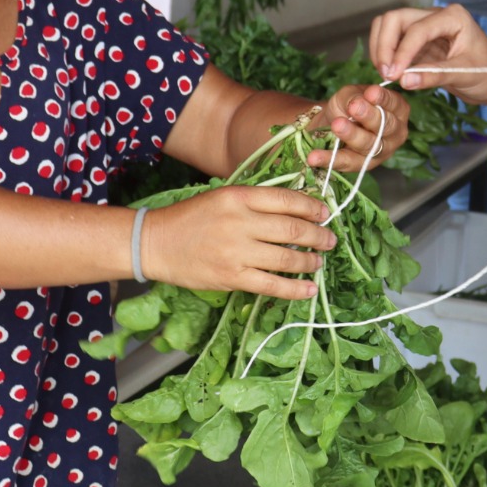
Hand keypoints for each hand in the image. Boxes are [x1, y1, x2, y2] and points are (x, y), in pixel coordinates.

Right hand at [143, 184, 336, 299]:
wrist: (156, 243)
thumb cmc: (191, 218)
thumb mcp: (223, 197)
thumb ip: (255, 202)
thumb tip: (295, 210)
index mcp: (239, 197)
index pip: (287, 200)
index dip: (312, 207)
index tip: (324, 213)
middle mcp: (240, 222)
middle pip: (292, 229)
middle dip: (318, 235)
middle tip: (330, 239)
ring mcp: (236, 251)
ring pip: (287, 258)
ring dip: (310, 261)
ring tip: (319, 262)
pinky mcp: (232, 277)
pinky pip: (272, 285)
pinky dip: (295, 289)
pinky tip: (310, 289)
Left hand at [308, 84, 409, 171]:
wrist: (332, 123)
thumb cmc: (348, 105)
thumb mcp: (350, 94)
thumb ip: (356, 97)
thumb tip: (357, 102)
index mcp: (398, 110)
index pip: (395, 104)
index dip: (383, 99)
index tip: (370, 92)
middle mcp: (395, 133)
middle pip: (386, 126)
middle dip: (369, 116)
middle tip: (354, 106)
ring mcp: (380, 152)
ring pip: (368, 145)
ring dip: (351, 135)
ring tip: (336, 125)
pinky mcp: (362, 165)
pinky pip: (346, 162)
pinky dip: (329, 159)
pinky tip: (315, 157)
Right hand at [369, 4, 486, 105]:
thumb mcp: (466, 75)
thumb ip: (435, 75)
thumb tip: (403, 80)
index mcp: (452, 17)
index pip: (417, 29)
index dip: (401, 52)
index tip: (394, 75)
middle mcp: (436, 16)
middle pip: (395, 19)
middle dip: (384, 45)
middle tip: (386, 73)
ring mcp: (425, 27)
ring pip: (388, 26)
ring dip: (381, 48)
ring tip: (387, 74)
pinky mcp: (418, 43)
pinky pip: (392, 42)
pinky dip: (385, 55)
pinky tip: (391, 73)